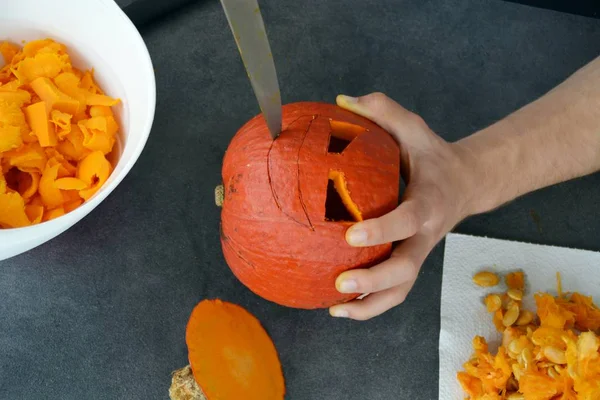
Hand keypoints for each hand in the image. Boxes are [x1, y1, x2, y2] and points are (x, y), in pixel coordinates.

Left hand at [329, 93, 473, 319]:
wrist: (468, 184)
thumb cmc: (434, 156)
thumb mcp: (415, 128)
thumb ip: (384, 111)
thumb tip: (343, 99)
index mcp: (427, 202)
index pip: (406, 220)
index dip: (382, 230)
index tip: (351, 233)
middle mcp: (425, 234)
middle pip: (407, 269)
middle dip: (374, 279)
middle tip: (340, 282)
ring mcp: (419, 252)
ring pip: (402, 290)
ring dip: (370, 305)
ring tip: (335, 307)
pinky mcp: (411, 262)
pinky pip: (395, 291)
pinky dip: (371, 304)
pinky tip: (339, 306)